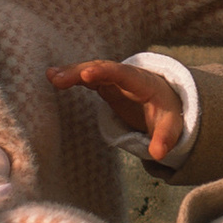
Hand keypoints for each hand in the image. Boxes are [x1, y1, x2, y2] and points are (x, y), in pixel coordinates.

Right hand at [51, 57, 188, 162]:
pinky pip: (87, 77)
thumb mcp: (171, 126)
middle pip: (102, 69)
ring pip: (91, 70)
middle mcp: (125, 76)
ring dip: (72, 72)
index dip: (105, 73)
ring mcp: (113, 78)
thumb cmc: (167, 112)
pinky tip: (53, 78)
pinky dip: (72, 77)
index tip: (87, 74)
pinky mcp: (105, 84)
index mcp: (142, 83)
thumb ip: (165, 139)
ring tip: (51, 76)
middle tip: (59, 79)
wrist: (165, 101)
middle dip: (81, 71)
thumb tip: (158, 154)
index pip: (123, 74)